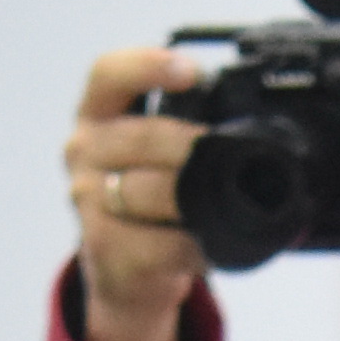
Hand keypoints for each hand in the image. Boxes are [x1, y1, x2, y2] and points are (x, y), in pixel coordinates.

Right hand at [59, 43, 209, 340]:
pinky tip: (212, 244)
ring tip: (227, 203)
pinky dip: (198, 244)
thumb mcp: (156, 155)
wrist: (126, 274)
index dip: (149, 66)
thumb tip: (256, 124)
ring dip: (196, 199)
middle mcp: (82, 150)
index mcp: (97, 115)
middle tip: (232, 158)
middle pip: (143, 137)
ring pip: (150, 190)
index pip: (109, 74)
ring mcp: (87, 200)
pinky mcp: (104, 247)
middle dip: (194, 147)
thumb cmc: (151, 204)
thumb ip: (183, 126)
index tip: (193, 72)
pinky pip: (165, 243)